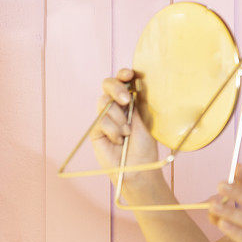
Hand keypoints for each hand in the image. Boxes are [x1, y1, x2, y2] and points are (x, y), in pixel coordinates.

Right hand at [89, 67, 159, 186]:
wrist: (138, 167)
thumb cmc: (145, 145)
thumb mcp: (145, 120)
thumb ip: (136, 103)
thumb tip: (134, 84)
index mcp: (131, 100)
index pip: (123, 80)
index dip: (124, 74)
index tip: (129, 74)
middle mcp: (117, 105)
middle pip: (108, 84)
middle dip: (116, 89)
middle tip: (127, 101)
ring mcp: (105, 116)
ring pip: (104, 102)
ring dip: (118, 118)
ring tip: (127, 133)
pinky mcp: (95, 129)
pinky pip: (100, 120)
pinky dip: (112, 130)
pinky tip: (119, 141)